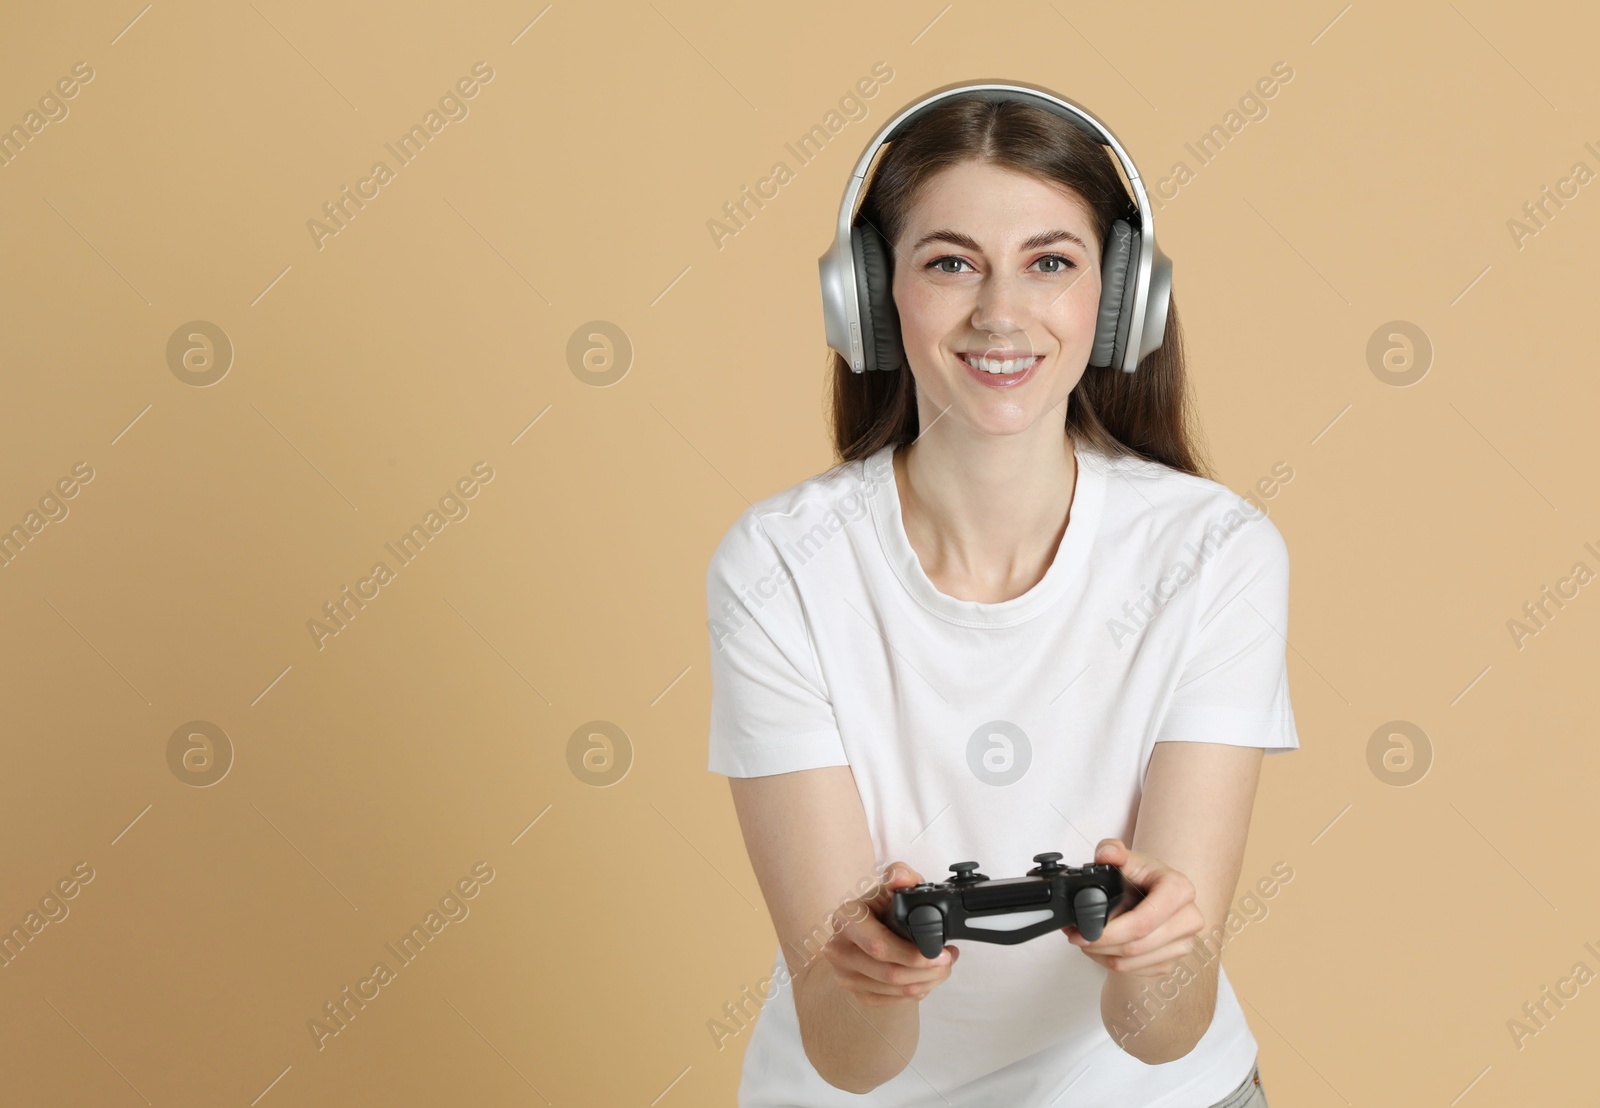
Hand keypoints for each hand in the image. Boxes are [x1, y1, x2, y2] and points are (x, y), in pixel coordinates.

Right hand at [819, 861, 959, 1007]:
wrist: (865, 929)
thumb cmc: (880, 907)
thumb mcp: (891, 886)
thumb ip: (901, 875)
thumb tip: (903, 878)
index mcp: (845, 919)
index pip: (879, 946)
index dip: (913, 954)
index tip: (941, 952)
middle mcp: (838, 949)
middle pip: (889, 973)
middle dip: (927, 970)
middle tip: (949, 960)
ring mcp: (845, 975)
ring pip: (895, 990)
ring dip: (928, 981)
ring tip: (943, 966)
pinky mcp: (857, 993)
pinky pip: (893, 1000)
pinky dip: (918, 991)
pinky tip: (927, 976)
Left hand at [1064, 839, 1202, 978]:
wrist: (1158, 894)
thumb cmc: (1144, 877)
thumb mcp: (1129, 859)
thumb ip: (1113, 851)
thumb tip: (1106, 853)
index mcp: (1180, 890)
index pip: (1143, 921)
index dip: (1109, 931)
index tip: (1082, 931)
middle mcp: (1189, 919)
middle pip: (1137, 945)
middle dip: (1100, 944)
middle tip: (1076, 937)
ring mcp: (1184, 944)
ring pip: (1133, 962)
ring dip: (1102, 955)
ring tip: (1085, 941)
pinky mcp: (1172, 961)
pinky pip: (1136, 971)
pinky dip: (1112, 962)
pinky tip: (1103, 948)